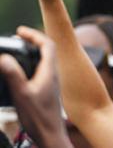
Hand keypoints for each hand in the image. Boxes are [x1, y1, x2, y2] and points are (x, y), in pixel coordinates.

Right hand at [0, 26, 70, 146]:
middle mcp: (54, 74)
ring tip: (20, 49)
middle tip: (19, 38)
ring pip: (45, 60)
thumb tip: (4, 57)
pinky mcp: (48, 90)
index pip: (47, 44)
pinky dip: (33, 63)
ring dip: (34, 51)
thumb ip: (13, 74)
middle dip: (33, 40)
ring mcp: (52, 82)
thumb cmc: (39, 117)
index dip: (34, 34)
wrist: (51, 135)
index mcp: (50, 71)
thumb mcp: (21, 94)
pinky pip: (42, 69)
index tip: (20, 31)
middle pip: (47, 50)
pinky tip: (22, 70)